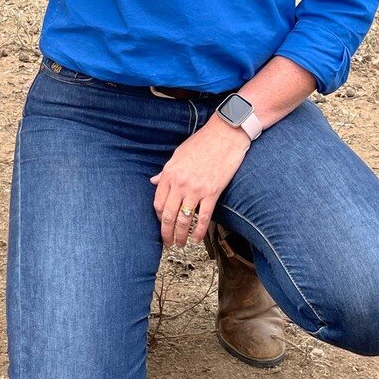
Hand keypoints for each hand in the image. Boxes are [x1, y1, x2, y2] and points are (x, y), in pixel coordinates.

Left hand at [150, 118, 249, 247]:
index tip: (162, 224)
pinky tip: (196, 239)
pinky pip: (204, 217)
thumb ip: (165, 171)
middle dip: (166, 233)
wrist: (225, 134)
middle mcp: (180, 183)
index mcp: (170, 173)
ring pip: (184, 220)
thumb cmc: (202, 142)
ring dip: (181, 236)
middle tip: (167, 243)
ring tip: (180, 244)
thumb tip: (153, 181)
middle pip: (168, 215)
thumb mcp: (178, 154)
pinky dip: (199, 232)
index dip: (158, 217)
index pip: (158, 202)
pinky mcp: (212, 192)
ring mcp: (196, 189)